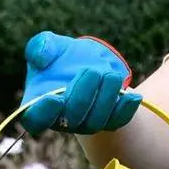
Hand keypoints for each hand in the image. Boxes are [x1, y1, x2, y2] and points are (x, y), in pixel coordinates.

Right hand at [20, 31, 141, 135]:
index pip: (35, 120)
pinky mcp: (107, 122)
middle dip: (83, 96)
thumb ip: (40, 47)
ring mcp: (85, 124)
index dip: (43, 113)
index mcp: (38, 104)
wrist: (86, 60)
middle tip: (92, 71)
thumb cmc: (61, 55)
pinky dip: (125, 109)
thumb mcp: (49, 44)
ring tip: (110, 74)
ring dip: (105, 98)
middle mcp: (61, 120)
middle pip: (72, 119)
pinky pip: (117, 121)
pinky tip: (133, 96)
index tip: (54, 98)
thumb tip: (41, 57)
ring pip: (96, 121)